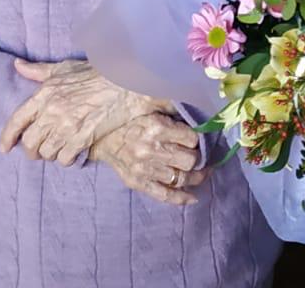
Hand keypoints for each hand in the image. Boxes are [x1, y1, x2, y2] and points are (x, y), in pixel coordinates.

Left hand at [0, 59, 168, 167]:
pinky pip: (65, 158)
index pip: (17, 120)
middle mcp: (52, 111)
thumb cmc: (95, 74)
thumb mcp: (64, 68)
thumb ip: (38, 70)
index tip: (4, 148)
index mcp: (45, 93)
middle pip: (29, 143)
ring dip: (51, 154)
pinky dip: (67, 159)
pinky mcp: (82, 138)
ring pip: (46, 153)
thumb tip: (17, 65)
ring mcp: (67, 126)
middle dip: (32, 151)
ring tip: (59, 149)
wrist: (125, 83)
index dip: (7, 137)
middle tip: (40, 150)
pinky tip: (73, 152)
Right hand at [90, 110, 207, 205]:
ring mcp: (144, 169)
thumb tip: (197, 110)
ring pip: (181, 179)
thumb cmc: (130, 121)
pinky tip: (193, 197)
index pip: (192, 138)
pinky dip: (181, 198)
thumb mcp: (151, 106)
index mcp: (156, 127)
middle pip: (189, 160)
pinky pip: (164, 195)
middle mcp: (151, 150)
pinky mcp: (138, 183)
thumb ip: (172, 108)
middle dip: (200, 159)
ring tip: (203, 172)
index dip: (200, 139)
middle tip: (201, 156)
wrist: (102, 138)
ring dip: (196, 177)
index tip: (201, 139)